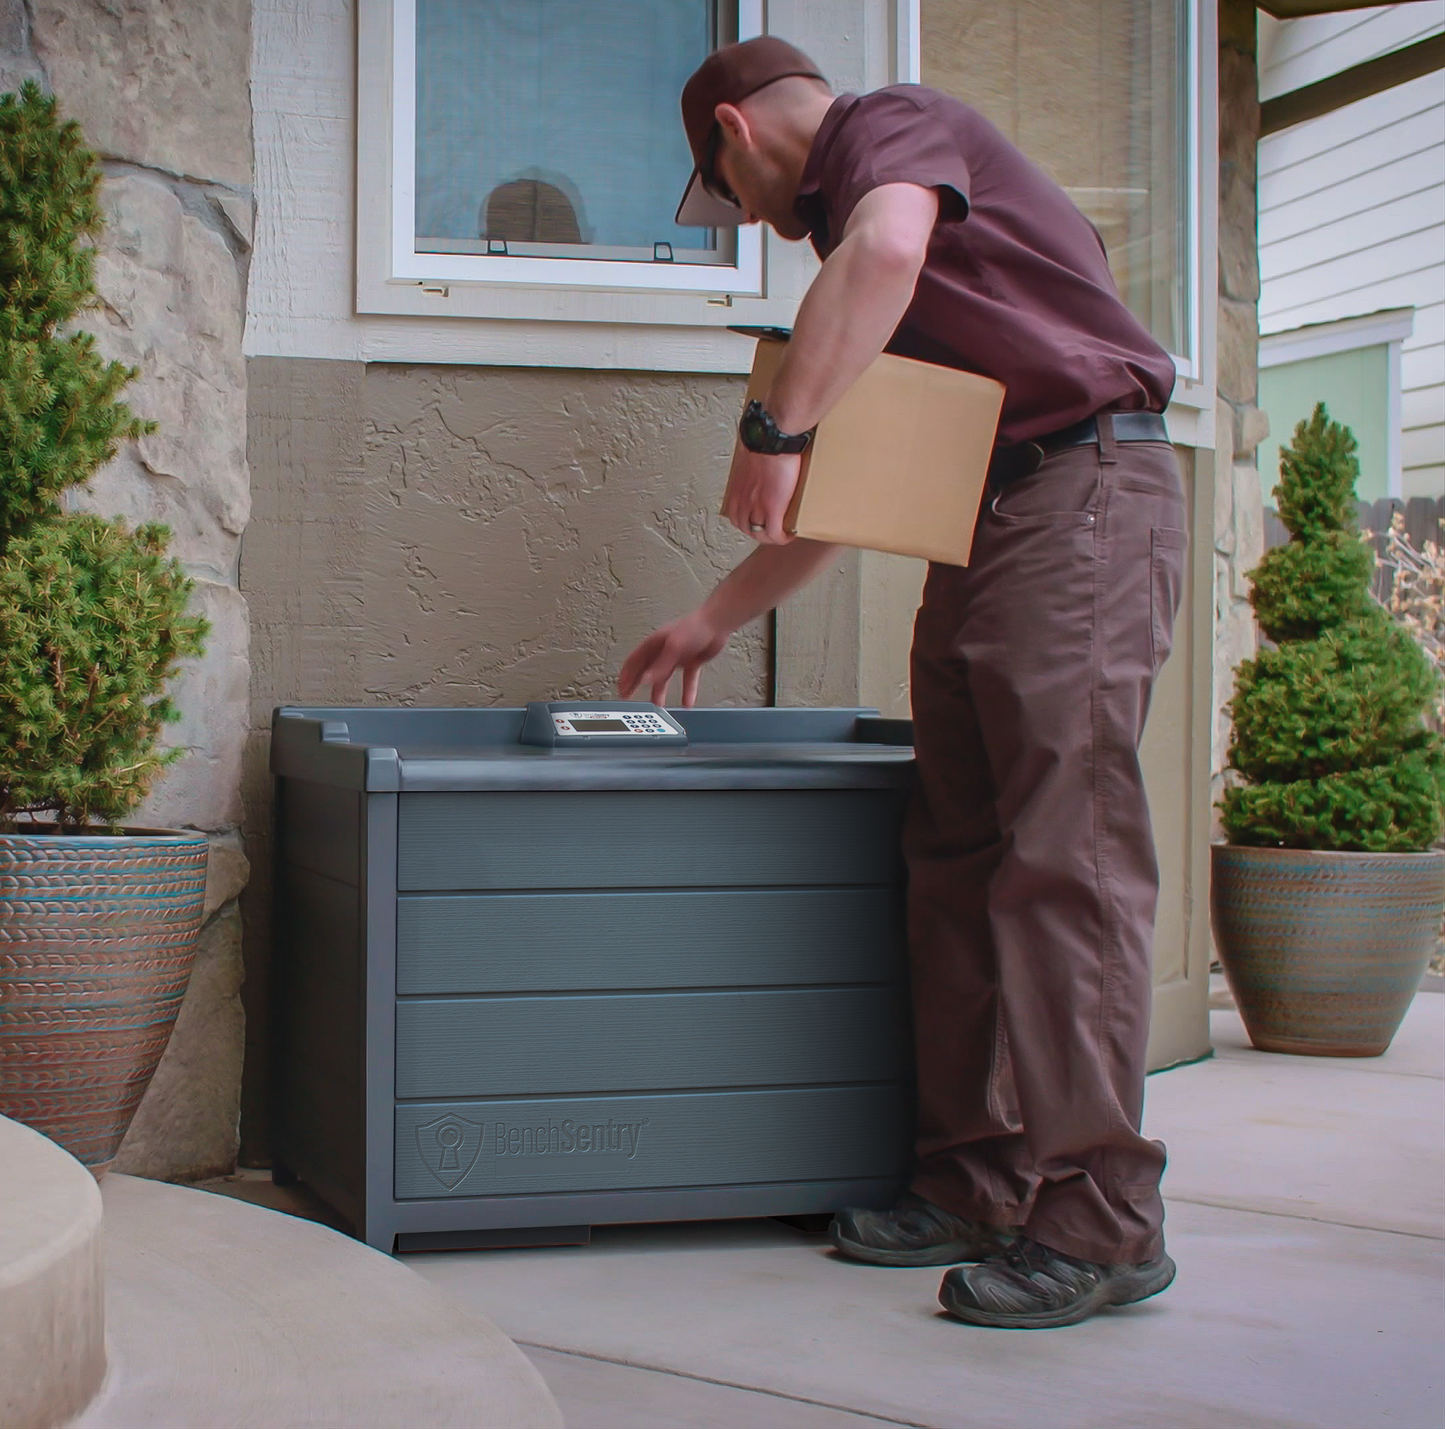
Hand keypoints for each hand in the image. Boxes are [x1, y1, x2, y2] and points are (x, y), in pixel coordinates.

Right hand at [617, 607, 731, 707]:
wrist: (717, 623)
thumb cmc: (695, 626)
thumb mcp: (674, 648)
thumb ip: (660, 666)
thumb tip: (645, 680)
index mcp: (654, 644)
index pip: (634, 662)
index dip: (626, 676)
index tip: (621, 688)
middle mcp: (663, 651)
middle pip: (645, 671)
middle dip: (636, 684)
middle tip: (628, 697)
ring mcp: (677, 657)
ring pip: (664, 677)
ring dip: (659, 691)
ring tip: (657, 705)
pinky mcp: (691, 661)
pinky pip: (686, 680)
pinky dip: (686, 691)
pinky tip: (686, 701)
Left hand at [721, 446, 800, 544]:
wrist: (771, 440)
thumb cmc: (762, 440)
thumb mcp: (749, 455)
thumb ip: (750, 462)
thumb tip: (759, 456)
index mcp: (735, 490)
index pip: (735, 515)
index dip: (747, 521)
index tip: (757, 519)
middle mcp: (741, 501)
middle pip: (746, 528)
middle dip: (757, 532)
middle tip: (770, 529)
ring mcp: (755, 507)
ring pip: (760, 534)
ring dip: (770, 537)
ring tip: (781, 534)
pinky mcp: (772, 509)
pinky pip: (776, 534)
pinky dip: (782, 538)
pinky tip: (790, 535)